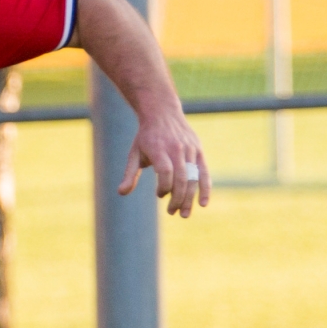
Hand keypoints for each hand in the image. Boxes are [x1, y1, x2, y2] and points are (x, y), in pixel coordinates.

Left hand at [117, 103, 210, 217]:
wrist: (163, 113)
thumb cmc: (146, 137)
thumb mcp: (134, 153)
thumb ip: (130, 174)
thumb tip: (121, 193)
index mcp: (159, 148)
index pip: (165, 171)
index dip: (164, 187)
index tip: (159, 195)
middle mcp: (176, 148)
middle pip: (181, 178)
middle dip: (177, 199)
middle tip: (172, 212)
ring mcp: (189, 149)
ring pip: (193, 177)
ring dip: (189, 198)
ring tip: (184, 214)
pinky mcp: (198, 150)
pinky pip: (204, 172)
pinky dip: (205, 188)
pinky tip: (203, 203)